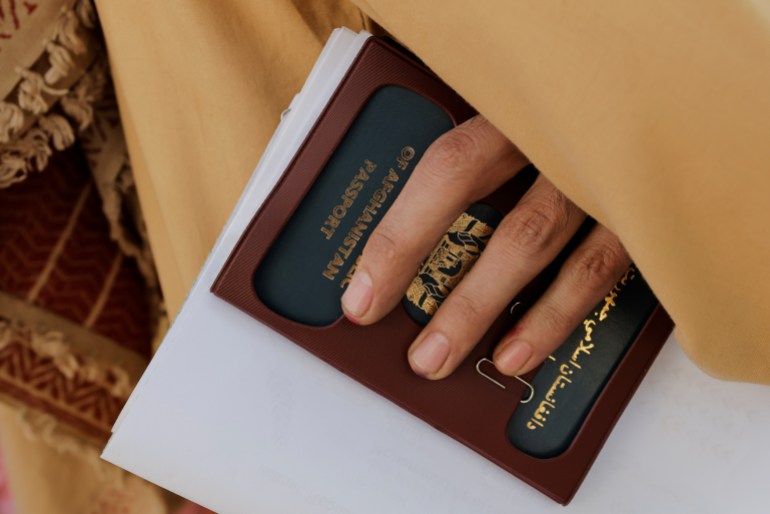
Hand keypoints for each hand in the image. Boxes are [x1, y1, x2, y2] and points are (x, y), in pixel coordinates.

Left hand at [340, 115, 629, 378]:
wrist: (658, 78)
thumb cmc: (559, 89)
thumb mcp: (502, 97)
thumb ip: (456, 144)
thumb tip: (383, 225)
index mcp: (521, 107)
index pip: (450, 171)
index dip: (402, 238)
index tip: (362, 296)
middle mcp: (571, 144)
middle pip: (515, 231)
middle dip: (462, 303)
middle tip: (421, 357)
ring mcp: (614, 180)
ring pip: (565, 260)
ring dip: (512, 319)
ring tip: (461, 362)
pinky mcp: (647, 210)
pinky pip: (607, 272)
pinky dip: (562, 316)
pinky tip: (522, 351)